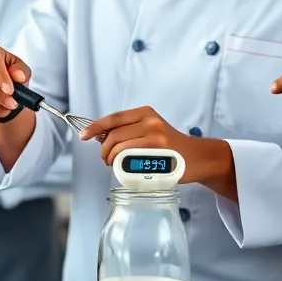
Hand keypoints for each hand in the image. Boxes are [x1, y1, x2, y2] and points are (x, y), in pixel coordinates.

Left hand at [79, 107, 231, 189]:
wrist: (197, 157)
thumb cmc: (170, 147)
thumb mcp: (151, 130)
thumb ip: (130, 131)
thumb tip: (101, 136)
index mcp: (145, 113)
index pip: (114, 118)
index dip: (95, 127)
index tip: (83, 136)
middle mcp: (149, 120)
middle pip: (113, 135)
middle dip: (103, 149)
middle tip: (105, 159)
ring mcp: (154, 135)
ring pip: (119, 147)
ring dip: (110, 158)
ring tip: (113, 164)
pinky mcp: (158, 151)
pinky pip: (130, 158)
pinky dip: (121, 165)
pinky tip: (123, 168)